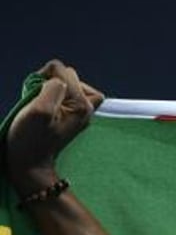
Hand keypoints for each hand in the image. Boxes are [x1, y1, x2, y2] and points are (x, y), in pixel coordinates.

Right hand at [5, 60, 104, 194]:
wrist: (30, 163)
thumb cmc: (31, 139)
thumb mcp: (40, 110)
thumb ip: (53, 88)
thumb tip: (58, 79)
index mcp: (82, 106)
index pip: (64, 71)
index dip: (44, 77)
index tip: (37, 96)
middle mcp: (86, 109)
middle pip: (69, 76)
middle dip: (50, 82)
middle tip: (37, 100)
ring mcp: (79, 114)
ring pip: (66, 85)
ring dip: (49, 89)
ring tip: (39, 104)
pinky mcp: (69, 117)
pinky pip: (62, 95)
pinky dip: (50, 96)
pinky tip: (42, 109)